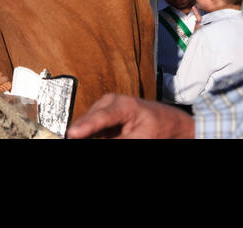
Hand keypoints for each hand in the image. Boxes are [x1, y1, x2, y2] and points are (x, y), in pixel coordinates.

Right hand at [67, 93, 194, 138]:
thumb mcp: (142, 138)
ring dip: (85, 132)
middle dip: (81, 131)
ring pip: (88, 123)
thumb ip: (119, 141)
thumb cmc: (161, 127)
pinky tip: (84, 135)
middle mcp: (110, 101)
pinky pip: (92, 126)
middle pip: (89, 120)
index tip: (72, 134)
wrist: (171, 123)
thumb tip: (96, 139)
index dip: (84, 128)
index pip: (100, 118)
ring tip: (78, 135)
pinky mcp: (104, 116)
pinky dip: (90, 132)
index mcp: (123, 104)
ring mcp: (106, 107)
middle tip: (73, 138)